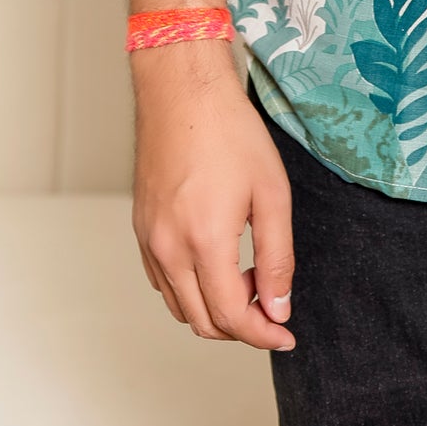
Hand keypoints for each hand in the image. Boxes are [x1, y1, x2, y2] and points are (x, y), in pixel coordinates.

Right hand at [130, 42, 295, 351]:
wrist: (184, 90)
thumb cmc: (230, 131)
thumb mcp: (272, 193)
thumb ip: (278, 257)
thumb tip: (279, 307)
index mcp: (204, 241)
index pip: (232, 317)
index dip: (264, 334)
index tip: (285, 334)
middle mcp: (168, 248)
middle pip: (202, 321)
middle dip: (241, 326)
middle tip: (272, 304)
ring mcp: (149, 239)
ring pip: (180, 305)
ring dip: (215, 308)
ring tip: (248, 277)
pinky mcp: (141, 227)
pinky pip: (163, 281)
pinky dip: (190, 289)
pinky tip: (216, 262)